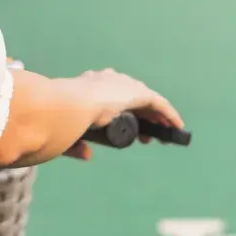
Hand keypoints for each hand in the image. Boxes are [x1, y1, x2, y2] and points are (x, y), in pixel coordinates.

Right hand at [62, 69, 182, 160]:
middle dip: (142, 117)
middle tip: (146, 137)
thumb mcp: (67, 133)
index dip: (122, 114)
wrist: (68, 108)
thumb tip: (88, 154)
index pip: (112, 97)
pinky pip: (159, 104)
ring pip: (147, 101)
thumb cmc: (58, 119)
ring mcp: (124, 85)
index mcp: (88, 85)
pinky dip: (168, 115)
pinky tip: (176, 127)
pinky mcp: (138, 93)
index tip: (126, 131)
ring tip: (165, 133)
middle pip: (132, 98)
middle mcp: (109, 80)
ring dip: (157, 117)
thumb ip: (76, 145)